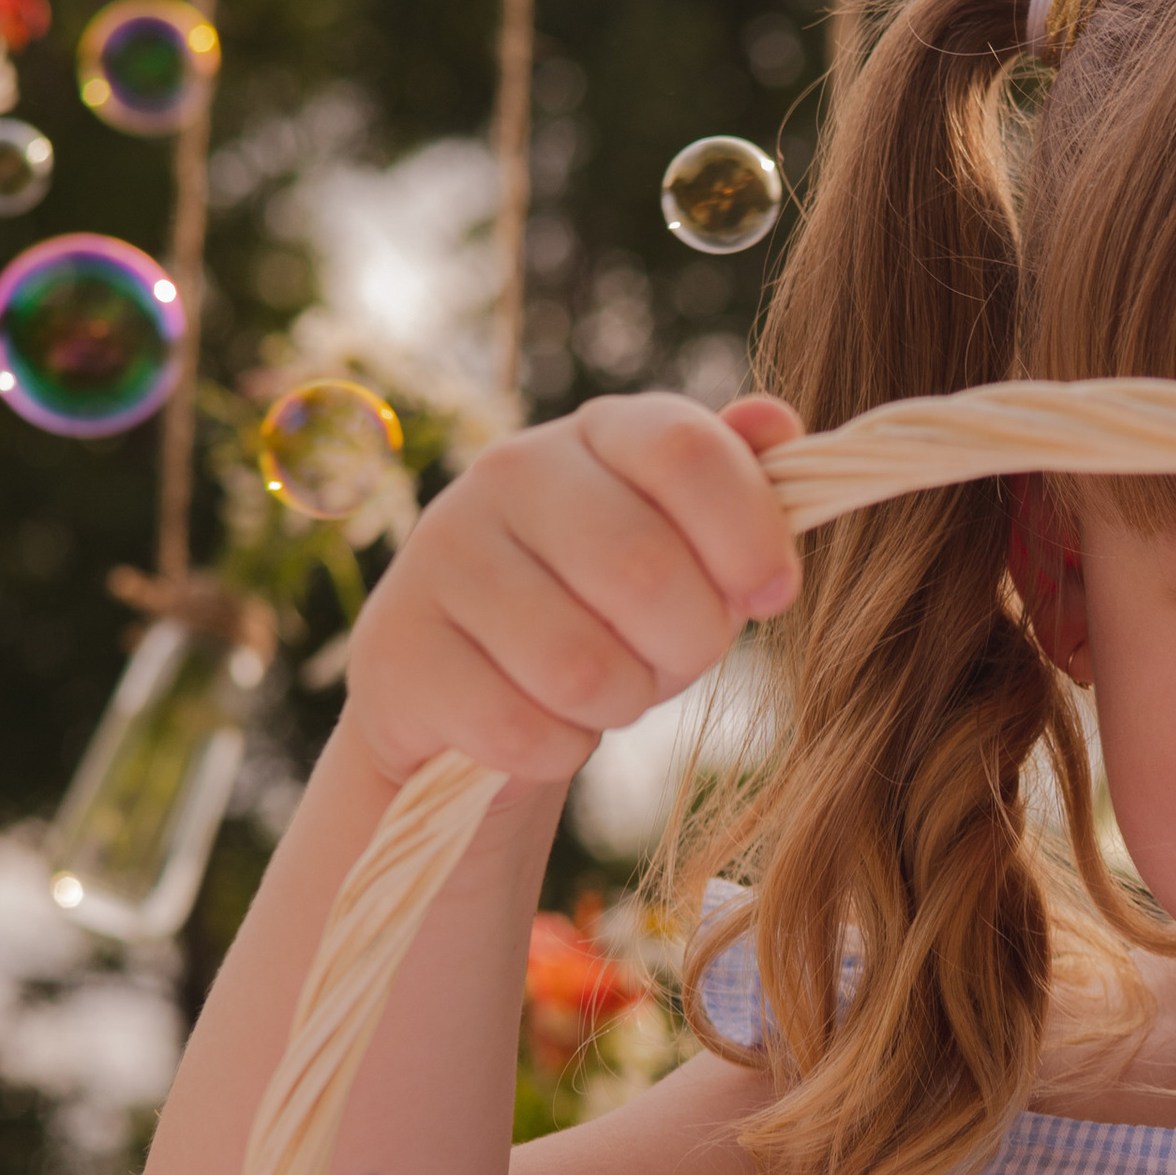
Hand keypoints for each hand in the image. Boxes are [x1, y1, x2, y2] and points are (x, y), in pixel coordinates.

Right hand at [344, 392, 802, 790]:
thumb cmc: (601, 611)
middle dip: (687, 643)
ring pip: (581, 666)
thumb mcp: (685, 550)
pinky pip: (521, 729)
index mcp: (597, 434)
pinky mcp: (399, 647)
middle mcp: (510, 473)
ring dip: (620, 703)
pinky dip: (556, 750)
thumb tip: (776, 424)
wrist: (460, 694)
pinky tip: (545, 727)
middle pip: (642, 567)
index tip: (772, 593)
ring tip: (605, 692)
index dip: (749, 531)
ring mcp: (444, 554)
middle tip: (670, 658)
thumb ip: (736, 492)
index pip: (684, 448)